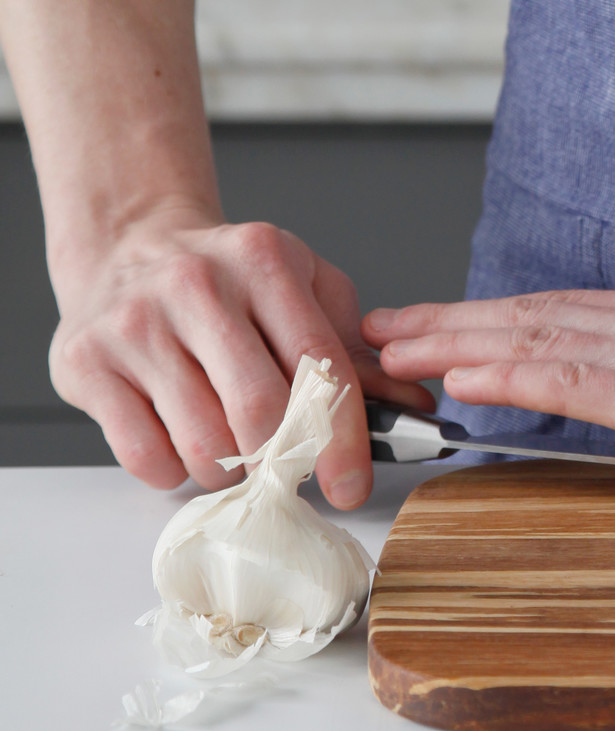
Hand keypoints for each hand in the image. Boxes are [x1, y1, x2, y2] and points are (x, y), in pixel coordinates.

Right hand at [48, 209, 432, 506]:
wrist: (128, 243)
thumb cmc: (229, 277)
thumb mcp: (303, 287)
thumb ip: (356, 348)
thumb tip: (413, 408)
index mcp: (261, 261)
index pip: (318, 364)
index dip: (342, 439)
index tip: (352, 487)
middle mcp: (195, 285)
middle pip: (259, 412)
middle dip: (284, 460)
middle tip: (288, 470)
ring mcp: (134, 323)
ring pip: (203, 444)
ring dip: (230, 468)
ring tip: (232, 442)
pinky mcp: (85, 362)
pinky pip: (146, 457)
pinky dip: (176, 469)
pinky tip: (182, 436)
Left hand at [365, 269, 614, 476]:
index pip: (571, 307)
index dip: (502, 313)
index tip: (451, 320)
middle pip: (535, 312)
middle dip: (452, 320)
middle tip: (383, 324)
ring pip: (538, 338)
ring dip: (456, 341)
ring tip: (392, 345)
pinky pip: (573, 381)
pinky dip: (509, 374)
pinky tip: (462, 374)